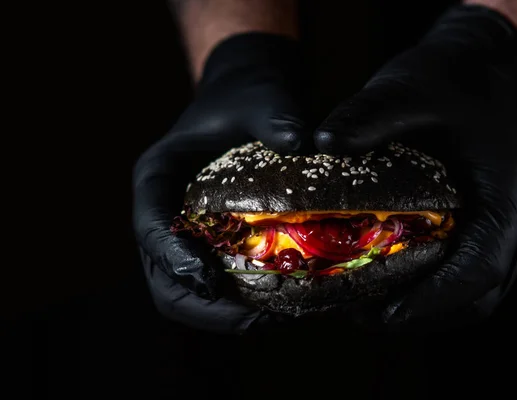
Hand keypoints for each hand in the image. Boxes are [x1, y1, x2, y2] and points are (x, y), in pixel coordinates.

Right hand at [133, 33, 307, 332]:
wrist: (250, 97)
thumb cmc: (248, 96)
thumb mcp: (262, 99)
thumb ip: (277, 118)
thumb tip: (304, 144)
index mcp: (156, 178)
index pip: (151, 227)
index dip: (174, 259)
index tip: (211, 281)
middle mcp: (163, 213)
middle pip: (162, 277)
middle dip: (204, 307)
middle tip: (256, 321)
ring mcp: (185, 234)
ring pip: (185, 292)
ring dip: (223, 316)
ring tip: (274, 322)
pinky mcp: (211, 245)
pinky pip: (215, 284)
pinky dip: (240, 303)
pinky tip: (280, 305)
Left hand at [313, 5, 516, 330]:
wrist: (478, 72)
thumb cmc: (449, 80)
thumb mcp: (407, 87)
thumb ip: (368, 115)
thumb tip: (320, 144)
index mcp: (508, 193)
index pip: (482, 267)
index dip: (434, 299)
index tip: (384, 313)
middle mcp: (516, 220)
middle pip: (479, 295)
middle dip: (422, 314)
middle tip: (362, 316)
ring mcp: (504, 229)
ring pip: (474, 295)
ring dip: (424, 310)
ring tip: (366, 309)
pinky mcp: (485, 230)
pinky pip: (464, 277)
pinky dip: (427, 291)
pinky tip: (385, 284)